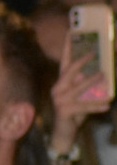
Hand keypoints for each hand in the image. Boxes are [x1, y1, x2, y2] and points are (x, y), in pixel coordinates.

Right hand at [51, 33, 111, 152]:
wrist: (63, 133)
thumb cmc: (74, 112)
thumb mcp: (82, 96)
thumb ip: (87, 85)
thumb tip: (102, 72)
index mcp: (61, 82)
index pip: (64, 62)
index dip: (67, 47)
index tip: (71, 31)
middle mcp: (58, 89)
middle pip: (68, 71)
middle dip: (81, 61)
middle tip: (93, 52)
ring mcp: (59, 100)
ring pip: (77, 88)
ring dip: (91, 81)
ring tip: (104, 75)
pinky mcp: (64, 111)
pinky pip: (83, 106)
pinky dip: (96, 106)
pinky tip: (107, 105)